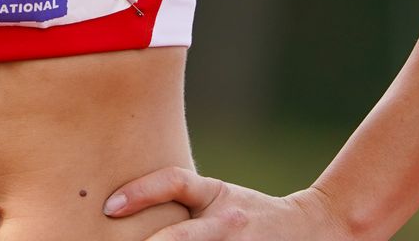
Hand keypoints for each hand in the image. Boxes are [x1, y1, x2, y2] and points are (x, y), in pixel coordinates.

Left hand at [102, 165, 357, 238]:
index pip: (174, 182)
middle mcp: (226, 222)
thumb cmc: (245, 211)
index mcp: (216, 196)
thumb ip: (181, 199)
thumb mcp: (217, 196)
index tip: (109, 207)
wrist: (309, 228)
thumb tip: (118, 205)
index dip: (140, 192)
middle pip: (178, 237)